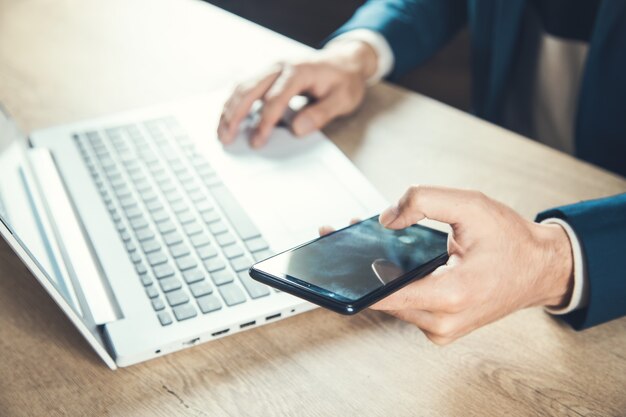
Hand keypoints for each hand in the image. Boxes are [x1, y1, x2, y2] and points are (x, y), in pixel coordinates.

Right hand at [217, 40, 376, 147]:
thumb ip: (321, 114)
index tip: (257, 142)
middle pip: (250, 89)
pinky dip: (233, 103)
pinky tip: (227, 119)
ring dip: (229, 110)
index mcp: (298, 71)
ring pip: (242, 87)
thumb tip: (297, 130)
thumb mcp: (343, 100)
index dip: (264, 122)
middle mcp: (280, 66)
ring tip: (222, 132)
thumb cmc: (344, 81)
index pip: (275, 99)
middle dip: (235, 115)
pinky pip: (245, 87)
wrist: (344, 62)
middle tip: (226, 138)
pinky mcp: (267, 74)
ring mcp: (271, 68)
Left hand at [320, 186, 574, 344]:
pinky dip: (393, 282)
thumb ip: (423, 201)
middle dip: (359, 265)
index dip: (352, 280)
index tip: (324, 265)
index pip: (385, 295)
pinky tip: (384, 259)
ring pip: (391, 301)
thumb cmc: (511, 240)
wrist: (540, 270)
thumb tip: (385, 219)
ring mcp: (440, 329)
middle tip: (337, 236)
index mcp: (452, 295)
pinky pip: (404, 304)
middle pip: (381, 296)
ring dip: (375, 273)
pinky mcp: (438, 327)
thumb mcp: (471, 205)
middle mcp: (442, 321)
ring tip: (358, 241)